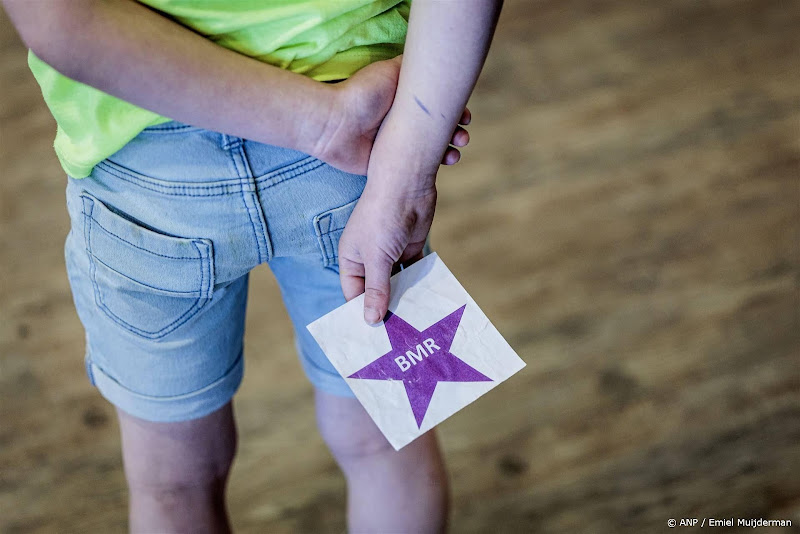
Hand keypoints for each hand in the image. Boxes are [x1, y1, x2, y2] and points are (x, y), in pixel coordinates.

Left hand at [311, 56, 470, 174]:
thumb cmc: (362, 95)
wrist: (337, 125)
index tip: (466, 117)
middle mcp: (402, 123)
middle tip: (463, 137)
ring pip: (431, 149)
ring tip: (455, 153)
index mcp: (403, 103)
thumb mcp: (390, 71)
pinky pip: (417, 166)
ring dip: (448, 151)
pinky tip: (445, 162)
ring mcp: (397, 144)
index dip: (455, 112)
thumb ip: (410, 64)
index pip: (436, 109)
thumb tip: (430, 56)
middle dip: (456, 133)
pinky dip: (433, 165)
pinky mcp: (391, 163)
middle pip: (437, 130)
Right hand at [338, 180, 435, 323]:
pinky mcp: (409, 247)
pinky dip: (418, 283)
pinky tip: (426, 301)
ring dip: (403, 298)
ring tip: (413, 324)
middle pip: (375, 290)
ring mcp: (390, 253)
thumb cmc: (382, 217)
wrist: (407, 184)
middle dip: (385, 308)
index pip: (354, 294)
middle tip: (397, 335)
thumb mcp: (376, 258)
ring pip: (396, 283)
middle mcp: (368, 258)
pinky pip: (413, 271)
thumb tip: (371, 320)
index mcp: (351, 259)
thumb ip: (376, 290)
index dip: (362, 312)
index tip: (375, 336)